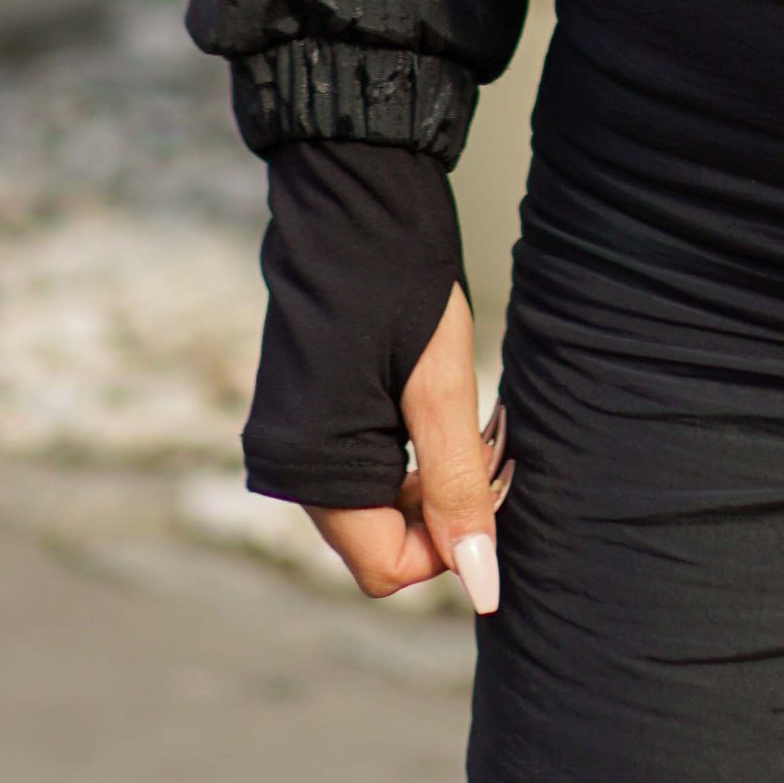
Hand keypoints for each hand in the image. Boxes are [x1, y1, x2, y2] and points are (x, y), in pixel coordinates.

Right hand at [304, 284, 510, 611]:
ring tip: (471, 418)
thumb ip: (457, 489)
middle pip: (383, 541)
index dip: (450, 542)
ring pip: (378, 504)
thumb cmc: (397, 280)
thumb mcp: (440, 386)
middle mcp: (293, 468)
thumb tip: (483, 586)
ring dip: (432, 478)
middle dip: (445, 506)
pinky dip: (409, 451)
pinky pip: (364, 466)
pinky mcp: (310, 412)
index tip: (490, 478)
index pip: (387, 570)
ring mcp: (297, 440)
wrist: (352, 196)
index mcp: (314, 472)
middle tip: (489, 441)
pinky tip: (439, 404)